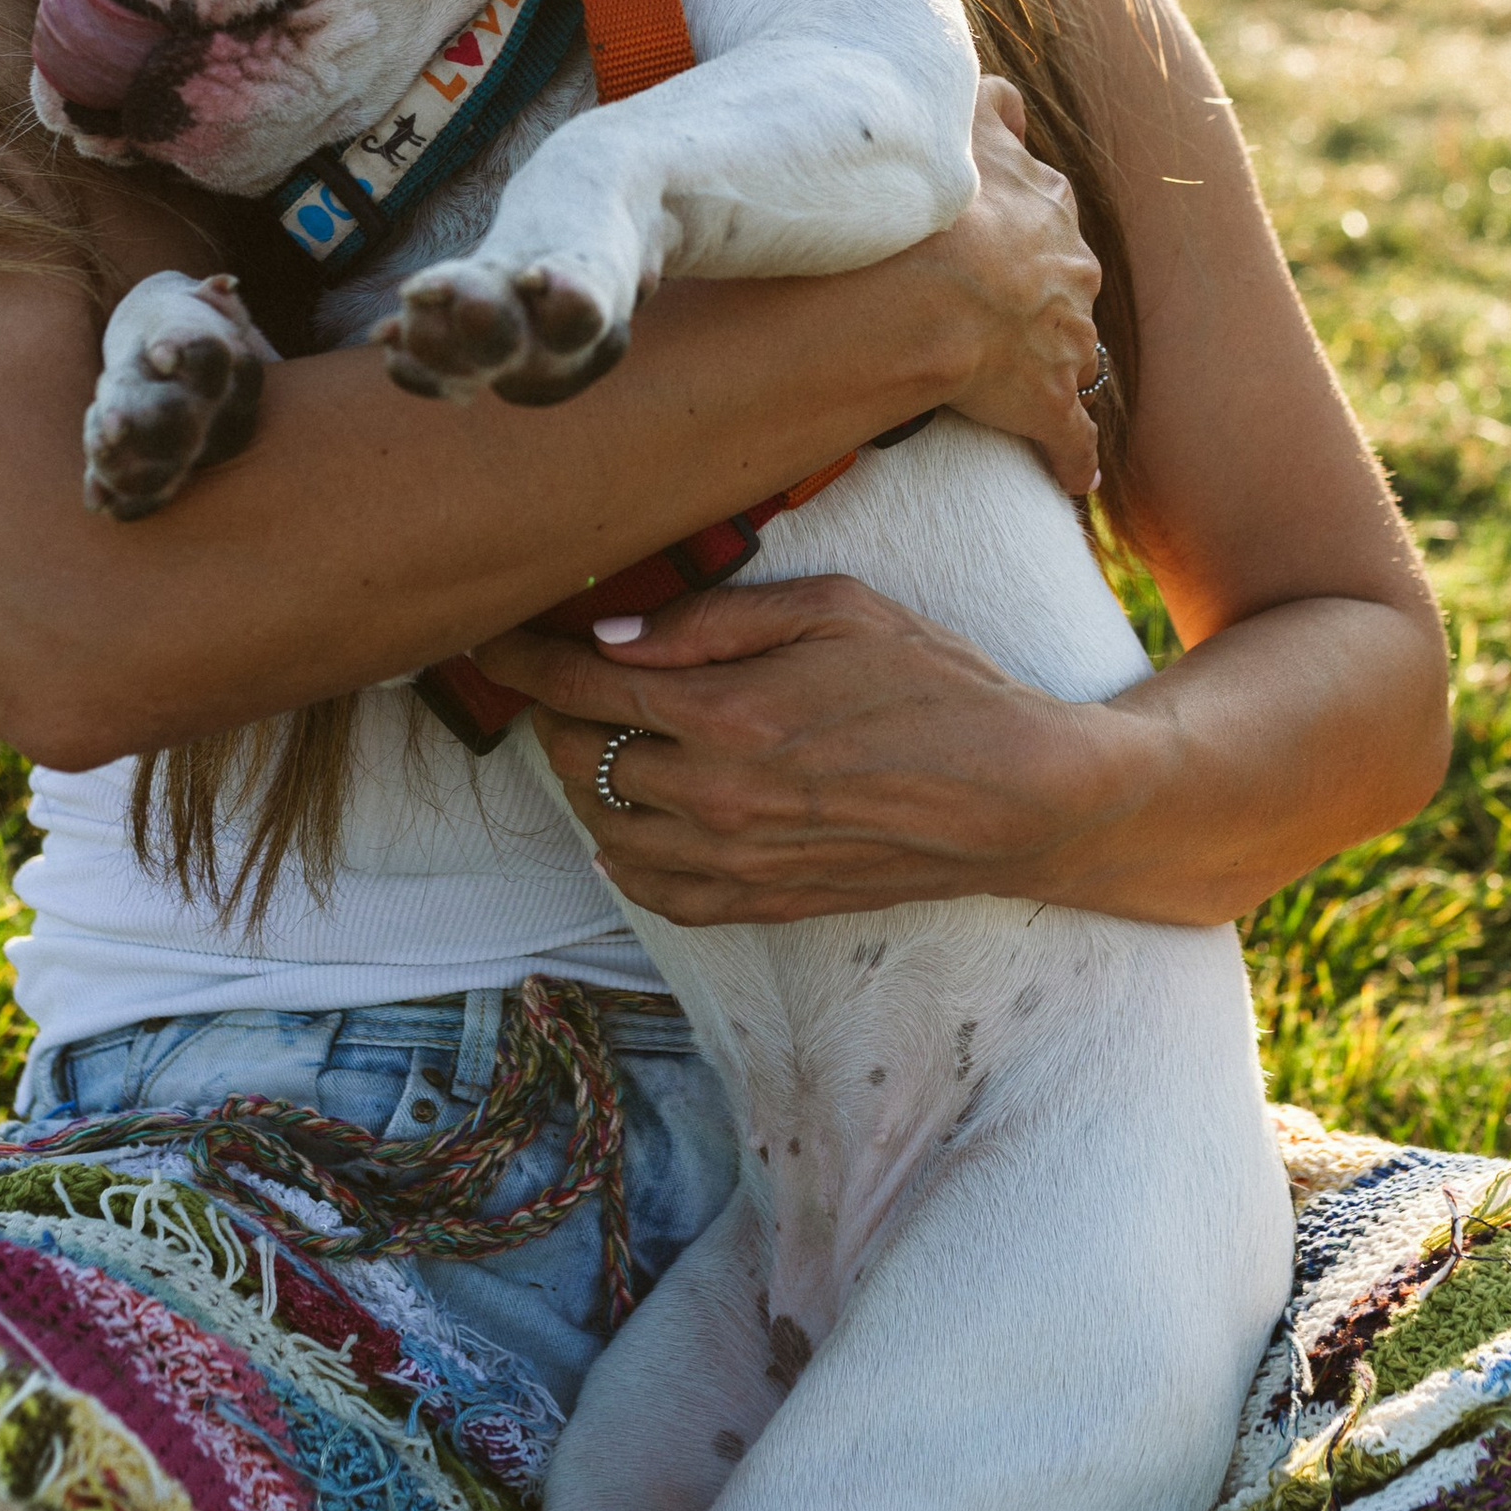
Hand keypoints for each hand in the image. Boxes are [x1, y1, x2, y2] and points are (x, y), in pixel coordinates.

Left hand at [480, 573, 1118, 927]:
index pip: (579, 683)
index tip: (492, 638)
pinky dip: (621, 853)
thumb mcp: (836, 608)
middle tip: (563, 678)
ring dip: (585, 780)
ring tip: (603, 739)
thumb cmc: (935, 685)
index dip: (521, 657)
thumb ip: (714, 620)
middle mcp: (715, 795)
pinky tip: (633, 819)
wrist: (1018, 795)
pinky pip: (650, 889)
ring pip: (601, 825)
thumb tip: (611, 633)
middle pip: (576, 754)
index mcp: (728, 711)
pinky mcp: (758, 902)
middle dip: (555, 711)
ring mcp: (733, 859)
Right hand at [920, 80, 1103, 496]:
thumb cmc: (938, 205)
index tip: (996, 235)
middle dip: (1046, 295)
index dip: (1020, 223)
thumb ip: (985, 101)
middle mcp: (1072, 272)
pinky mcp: (1050, 404)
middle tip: (1003, 310)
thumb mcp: (961, 124)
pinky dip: (1073, 460)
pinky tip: (1074, 480)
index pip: (1047, 210)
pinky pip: (1071, 439)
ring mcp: (1067, 341)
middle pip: (1068, 281)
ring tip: (1023, 384)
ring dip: (1056, 368)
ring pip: (1073, 354)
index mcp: (1048, 210)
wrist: (938, 288)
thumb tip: (1005, 90)